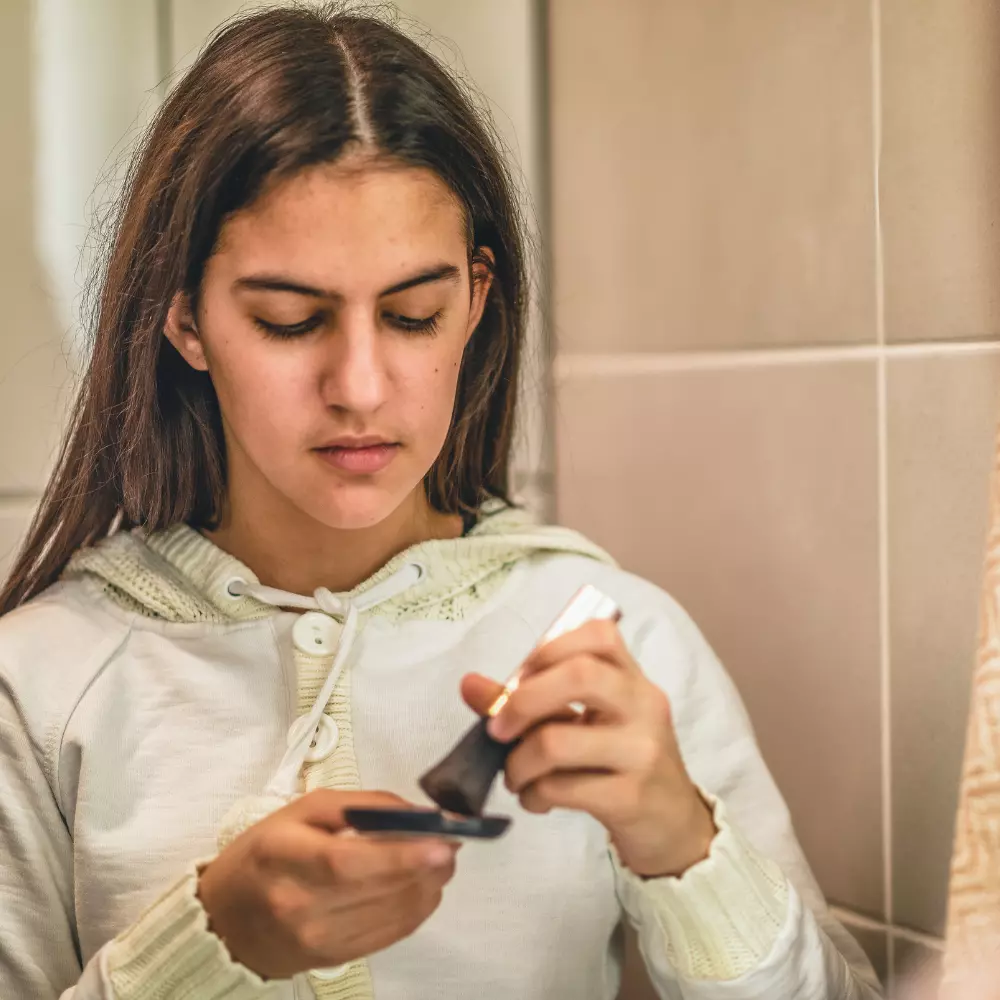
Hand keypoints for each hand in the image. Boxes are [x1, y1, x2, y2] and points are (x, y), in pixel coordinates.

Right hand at [197, 789, 458, 978]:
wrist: (226, 920)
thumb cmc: (266, 854)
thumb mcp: (303, 810)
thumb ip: (362, 805)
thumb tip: (417, 812)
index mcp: (283, 857)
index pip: (347, 862)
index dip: (400, 854)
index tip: (442, 839)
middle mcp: (298, 904)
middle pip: (378, 888)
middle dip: (428, 864)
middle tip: (452, 840)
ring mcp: (317, 938)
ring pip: (393, 914)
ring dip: (429, 884)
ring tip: (440, 858)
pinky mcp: (335, 958)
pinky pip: (391, 934)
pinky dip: (417, 907)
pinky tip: (422, 885)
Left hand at [461, 620, 714, 877]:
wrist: (674, 826)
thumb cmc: (622, 764)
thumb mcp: (586, 724)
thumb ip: (531, 701)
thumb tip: (469, 684)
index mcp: (633, 679)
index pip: (599, 634)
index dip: (549, 648)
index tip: (521, 678)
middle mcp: (644, 706)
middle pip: (579, 675)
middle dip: (522, 701)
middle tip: (498, 729)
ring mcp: (642, 751)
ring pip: (558, 741)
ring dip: (518, 763)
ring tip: (516, 776)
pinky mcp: (631, 797)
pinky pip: (562, 787)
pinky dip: (534, 795)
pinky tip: (536, 799)